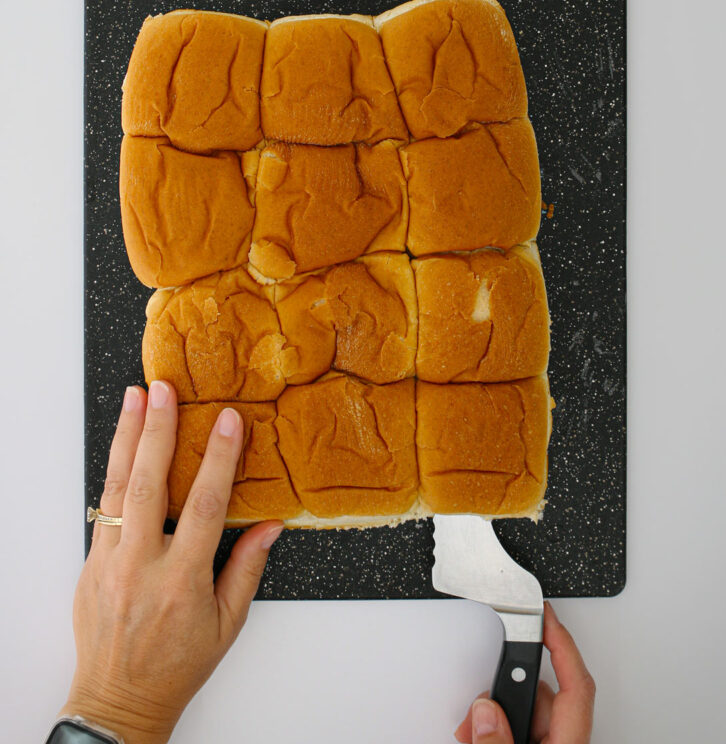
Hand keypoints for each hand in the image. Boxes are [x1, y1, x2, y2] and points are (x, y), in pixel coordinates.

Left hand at [59, 382, 282, 743]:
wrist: (118, 702)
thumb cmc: (177, 665)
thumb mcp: (227, 624)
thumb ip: (246, 569)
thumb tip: (271, 524)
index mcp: (180, 581)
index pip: (203, 507)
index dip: (218, 460)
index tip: (228, 422)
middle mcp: (139, 567)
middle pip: (148, 485)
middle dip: (156, 430)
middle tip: (163, 390)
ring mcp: (107, 564)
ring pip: (115, 489)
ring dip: (125, 438)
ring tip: (133, 398)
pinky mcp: (88, 565)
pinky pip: (102, 509)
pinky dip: (113, 471)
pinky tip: (122, 443)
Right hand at [454, 602, 594, 742]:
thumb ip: (498, 741)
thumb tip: (486, 710)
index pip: (576, 683)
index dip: (562, 643)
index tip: (546, 614)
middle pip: (545, 694)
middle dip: (509, 687)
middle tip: (482, 700)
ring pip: (529, 709)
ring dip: (498, 710)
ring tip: (472, 728)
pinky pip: (521, 727)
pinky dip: (499, 725)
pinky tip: (478, 736)